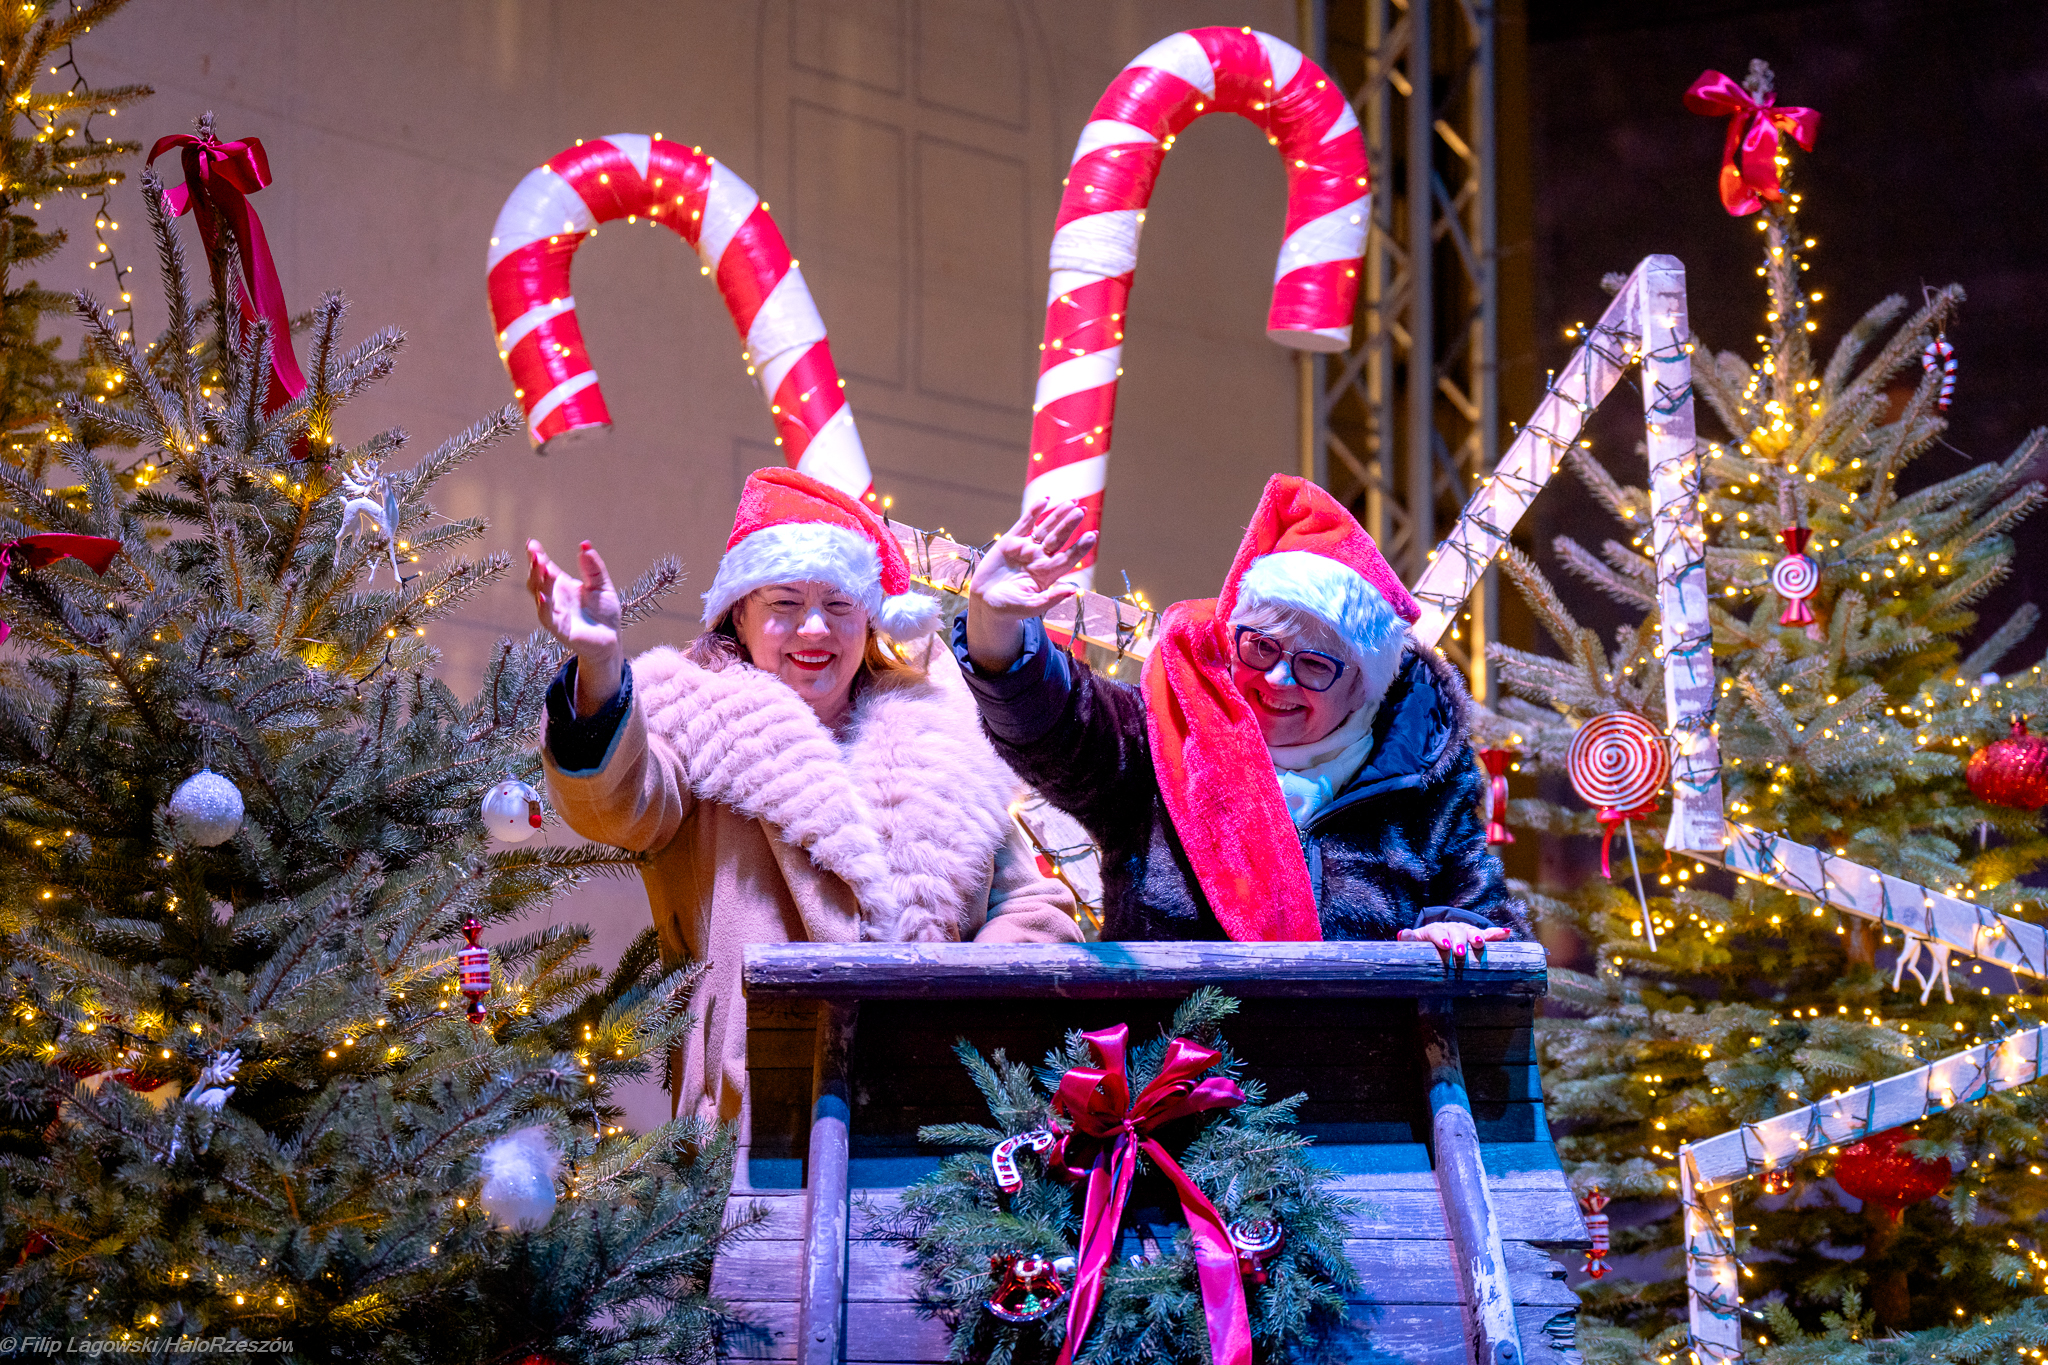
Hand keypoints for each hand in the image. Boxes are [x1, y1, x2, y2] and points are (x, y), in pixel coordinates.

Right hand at [528, 538, 622, 709]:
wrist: (612, 640)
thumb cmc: (604, 613)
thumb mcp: (602, 585)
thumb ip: (593, 567)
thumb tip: (585, 545)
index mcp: (561, 586)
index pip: (544, 568)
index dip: (536, 556)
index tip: (532, 543)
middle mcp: (554, 599)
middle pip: (536, 581)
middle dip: (534, 567)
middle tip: (534, 553)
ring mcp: (555, 614)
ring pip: (540, 596)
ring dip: (538, 582)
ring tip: (540, 567)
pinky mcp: (560, 631)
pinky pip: (548, 619)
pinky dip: (543, 608)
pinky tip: (543, 597)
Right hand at [970, 498, 1096, 618]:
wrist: (985, 603)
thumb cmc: (1009, 608)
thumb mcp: (1031, 607)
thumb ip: (1051, 598)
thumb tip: (1073, 590)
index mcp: (1047, 574)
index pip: (1067, 558)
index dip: (1080, 547)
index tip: (1092, 536)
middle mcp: (1039, 559)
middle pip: (1058, 539)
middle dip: (1069, 525)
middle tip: (1081, 511)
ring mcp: (1026, 549)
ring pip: (1045, 528)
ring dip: (1057, 515)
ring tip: (1071, 502)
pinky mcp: (1010, 542)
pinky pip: (1025, 524)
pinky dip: (1034, 512)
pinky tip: (1045, 500)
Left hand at [1397, 921, 1511, 961]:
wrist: (1439, 937)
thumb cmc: (1427, 944)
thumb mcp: (1417, 942)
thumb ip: (1411, 939)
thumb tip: (1402, 935)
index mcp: (1435, 930)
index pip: (1436, 932)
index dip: (1440, 938)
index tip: (1445, 946)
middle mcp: (1451, 928)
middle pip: (1455, 932)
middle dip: (1458, 941)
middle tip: (1460, 952)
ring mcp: (1465, 931)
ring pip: (1471, 932)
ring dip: (1477, 936)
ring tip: (1480, 943)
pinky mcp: (1477, 936)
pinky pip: (1488, 934)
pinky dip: (1496, 933)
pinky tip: (1506, 933)